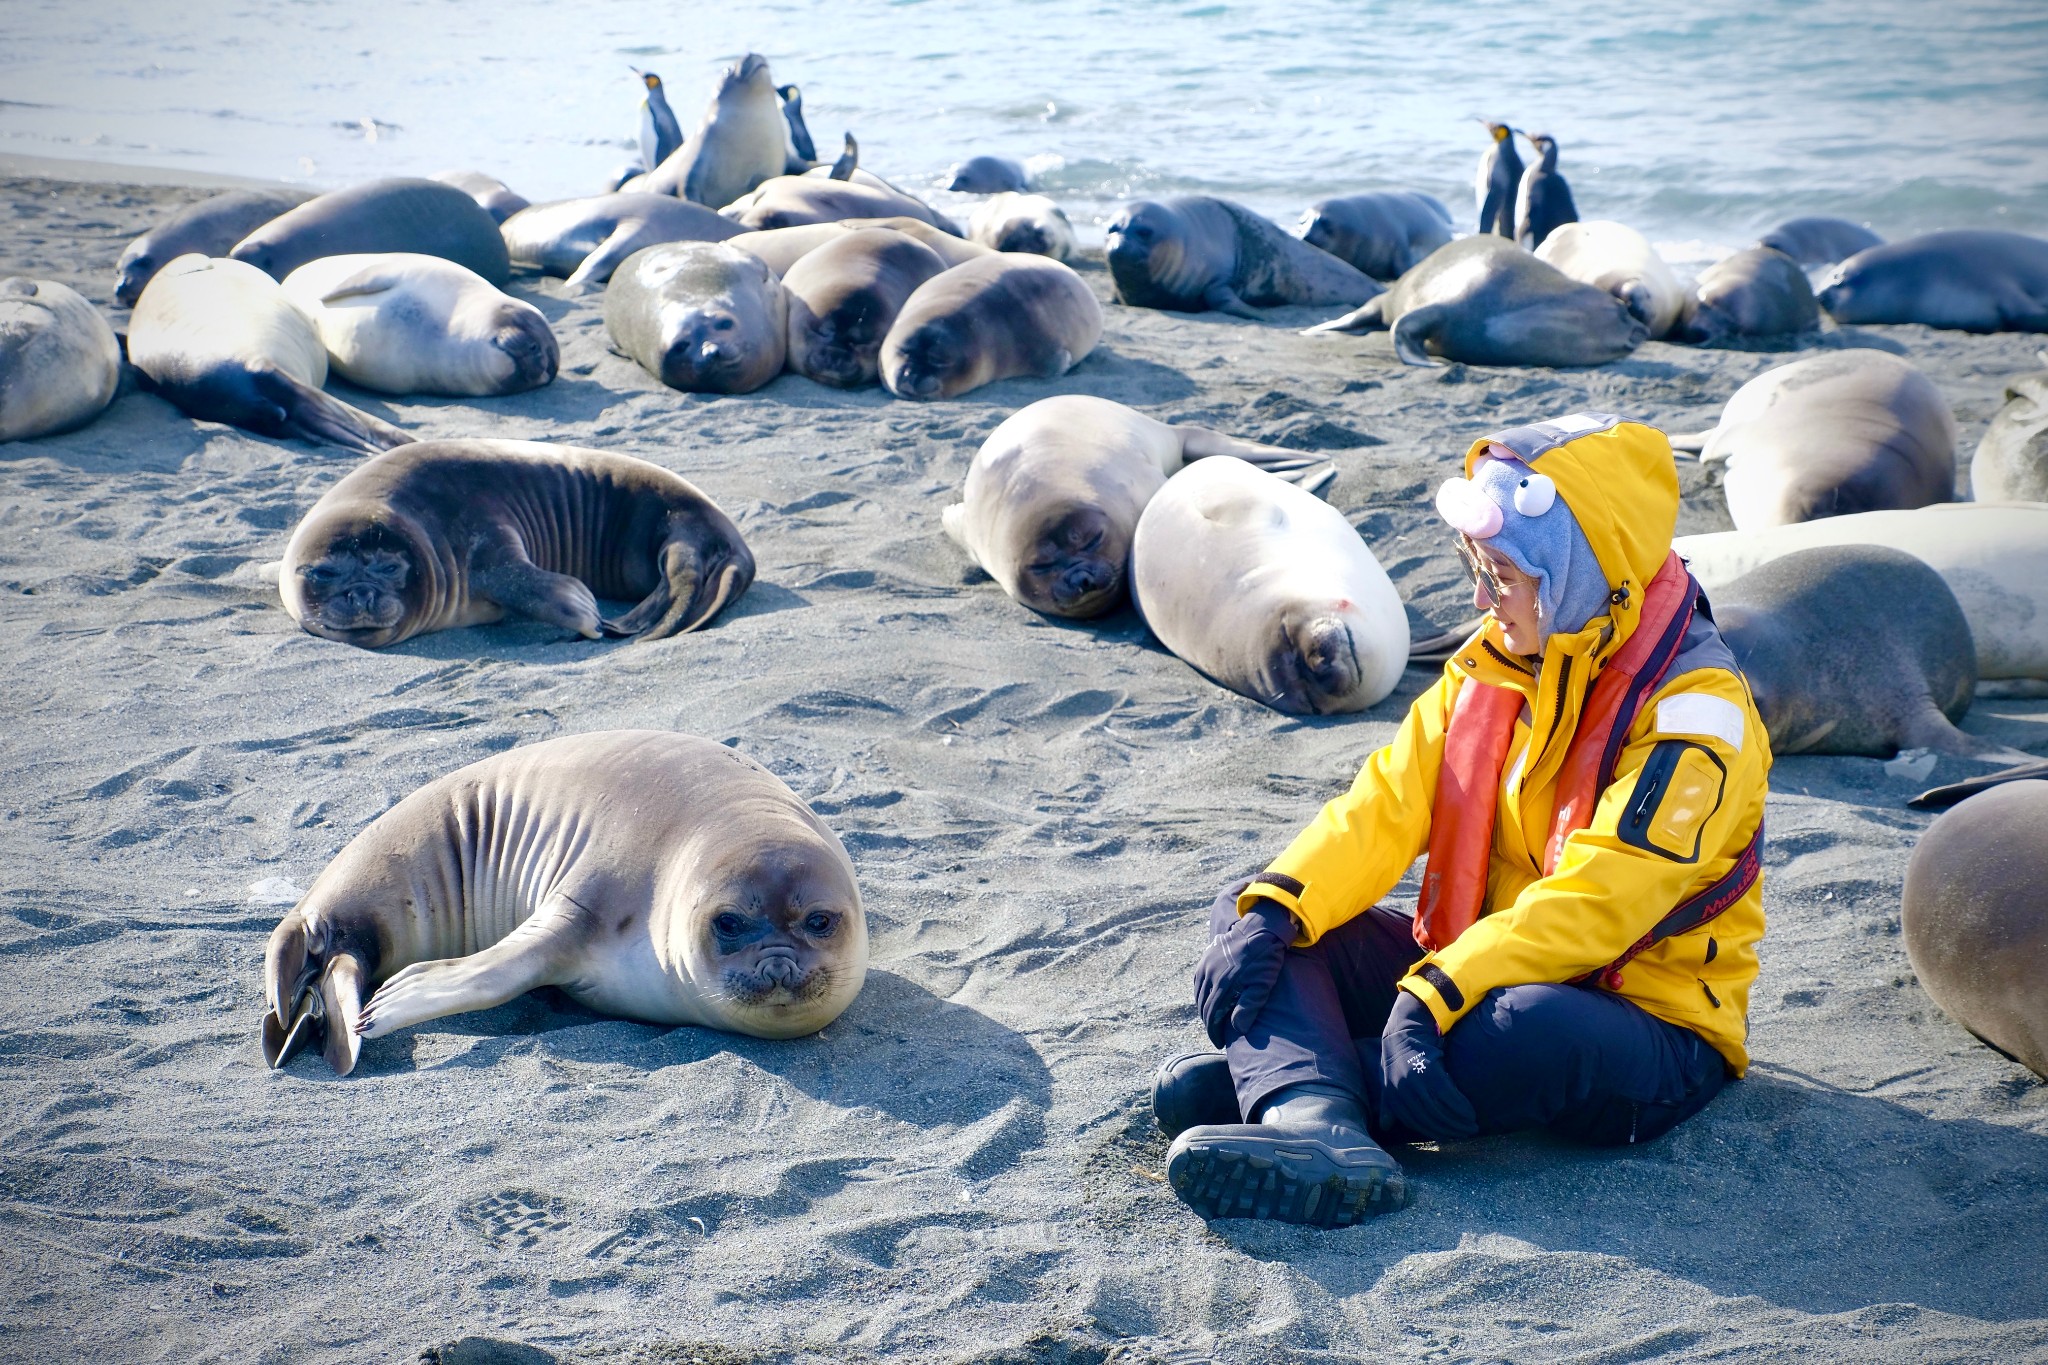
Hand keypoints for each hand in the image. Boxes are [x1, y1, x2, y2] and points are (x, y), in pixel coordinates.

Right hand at [1192, 898, 1295, 1046]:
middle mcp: (1210, 975)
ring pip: (1198, 993)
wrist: (1261, 928)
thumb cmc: (1265, 959)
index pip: (1212, 1014)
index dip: (1214, 1031)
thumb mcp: (1262, 984)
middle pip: (1203, 1006)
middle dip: (1208, 1023)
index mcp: (1223, 984)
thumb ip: (1249, 1007)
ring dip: (1203, 1009)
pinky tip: (1205, 998)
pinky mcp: (1206, 956)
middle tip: (1215, 1034)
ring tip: (1211, 1019)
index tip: (1218, 1043)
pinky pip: (1198, 980)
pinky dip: (1200, 993)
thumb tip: (1236, 1029)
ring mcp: (1206, 964)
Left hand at [1379, 989, 1479, 1139]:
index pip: (1416, 1123)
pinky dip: (1460, 1106)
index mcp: (1394, 1097)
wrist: (1403, 1031)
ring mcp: (1416, 1082)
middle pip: (1431, 1119)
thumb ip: (1389, 1105)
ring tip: (1471, 1124)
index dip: (1434, 1132)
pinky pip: (1448, 1095)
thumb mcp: (1388, 1082)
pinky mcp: (1430, 1071)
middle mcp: (1404, 1092)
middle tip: (1466, 1133)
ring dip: (1459, 1120)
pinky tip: (1469, 1111)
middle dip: (1451, 1130)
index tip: (1449, 1138)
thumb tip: (1384, 1126)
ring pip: (1441, 1110)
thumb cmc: (1396, 1058)